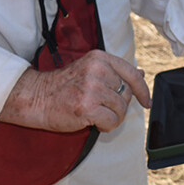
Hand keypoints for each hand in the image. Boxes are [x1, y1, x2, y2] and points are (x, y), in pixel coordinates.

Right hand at [0, 49, 151, 132]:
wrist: (37, 98)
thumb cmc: (63, 86)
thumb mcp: (90, 70)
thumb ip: (115, 72)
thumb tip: (142, 73)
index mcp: (99, 58)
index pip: (132, 73)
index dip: (143, 90)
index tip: (146, 102)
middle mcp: (97, 70)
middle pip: (126, 94)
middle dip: (118, 105)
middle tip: (101, 107)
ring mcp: (91, 88)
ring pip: (121, 109)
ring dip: (111, 117)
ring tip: (95, 114)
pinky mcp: (86, 106)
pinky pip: (112, 122)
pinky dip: (106, 127)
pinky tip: (92, 122)